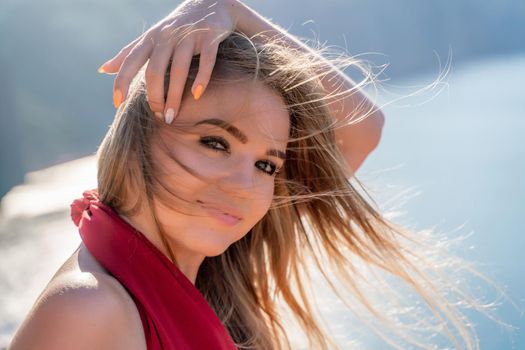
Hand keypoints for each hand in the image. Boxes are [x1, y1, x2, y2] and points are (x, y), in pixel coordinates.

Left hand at [98, 0, 237, 122]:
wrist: (211, 3)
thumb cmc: (177, 26)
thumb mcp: (150, 37)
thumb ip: (128, 54)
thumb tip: (102, 70)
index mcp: (151, 38)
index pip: (131, 61)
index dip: (122, 81)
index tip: (117, 104)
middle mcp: (167, 36)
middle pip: (155, 69)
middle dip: (154, 96)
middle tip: (158, 116)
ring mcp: (189, 36)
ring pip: (179, 69)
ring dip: (175, 95)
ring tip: (173, 116)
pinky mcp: (209, 37)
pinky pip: (206, 61)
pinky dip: (201, 79)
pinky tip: (196, 95)